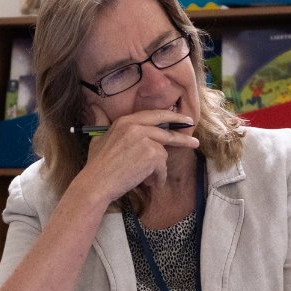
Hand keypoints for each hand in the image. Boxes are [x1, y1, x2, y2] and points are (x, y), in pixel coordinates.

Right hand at [77, 104, 198, 201]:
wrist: (96, 183)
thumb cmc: (96, 165)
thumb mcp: (98, 138)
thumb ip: (101, 121)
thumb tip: (95, 107)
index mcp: (125, 121)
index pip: (155, 115)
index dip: (172, 117)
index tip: (184, 120)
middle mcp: (136, 126)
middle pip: (167, 131)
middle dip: (183, 137)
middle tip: (195, 142)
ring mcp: (145, 139)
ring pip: (163, 153)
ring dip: (158, 169)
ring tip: (147, 178)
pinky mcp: (151, 154)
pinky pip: (162, 167)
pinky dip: (158, 178)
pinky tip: (149, 183)